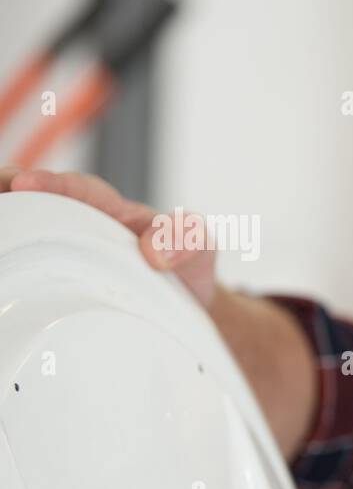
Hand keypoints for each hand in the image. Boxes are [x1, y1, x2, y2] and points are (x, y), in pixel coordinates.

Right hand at [0, 166, 218, 306]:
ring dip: (7, 228)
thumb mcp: (199, 246)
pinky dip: (16, 265)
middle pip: (36, 204)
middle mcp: (84, 227)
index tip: (23, 183)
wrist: (190, 305)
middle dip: (6, 196)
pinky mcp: (65, 281)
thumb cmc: (187, 266)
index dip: (51, 185)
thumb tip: (154, 252)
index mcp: (113, 211)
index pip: (79, 191)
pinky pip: (36, 268)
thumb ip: (186, 239)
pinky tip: (5, 279)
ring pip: (30, 233)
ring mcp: (71, 254)